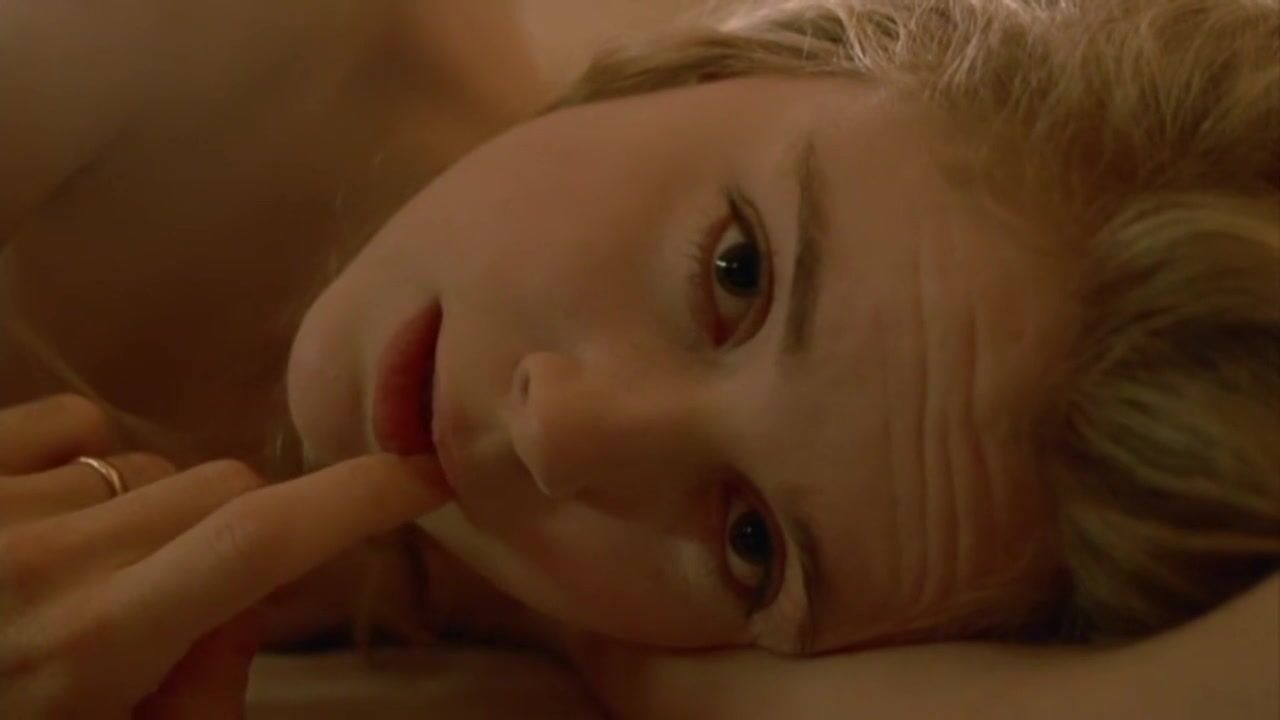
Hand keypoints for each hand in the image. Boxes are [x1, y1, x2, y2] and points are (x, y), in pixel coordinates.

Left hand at [0, 395, 451, 718]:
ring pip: (153, 466)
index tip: (428, 468)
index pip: (259, 543)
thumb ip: (203, 698)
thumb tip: (239, 607)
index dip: (358, 495)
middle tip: (193, 601)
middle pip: (222, 487)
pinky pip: (74, 424)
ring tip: (91, 580)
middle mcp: (42, 559)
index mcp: (92, 647)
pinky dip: (93, 464)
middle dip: (245, 531)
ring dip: (158, 517)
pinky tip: (52, 520)